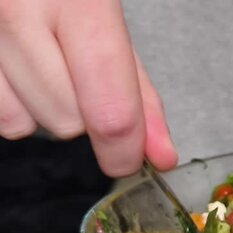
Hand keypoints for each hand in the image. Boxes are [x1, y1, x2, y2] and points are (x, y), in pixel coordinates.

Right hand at [0, 0, 176, 175]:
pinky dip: (15, 104)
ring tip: (49, 63)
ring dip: (48, 109)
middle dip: (85, 113)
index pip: (108, 107)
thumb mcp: (110, 23)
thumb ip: (138, 91)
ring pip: (26, 124)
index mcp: (80, 2)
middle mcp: (19, 12)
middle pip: (67, 122)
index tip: (130, 161)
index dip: (124, 148)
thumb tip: (161, 155)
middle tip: (82, 75)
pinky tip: (21, 69)